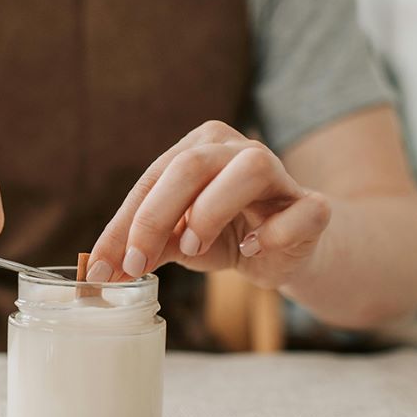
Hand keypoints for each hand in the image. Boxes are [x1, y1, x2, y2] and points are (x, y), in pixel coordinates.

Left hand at [88, 121, 330, 288]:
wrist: (284, 250)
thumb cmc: (223, 235)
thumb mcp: (177, 241)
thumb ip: (146, 247)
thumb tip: (104, 269)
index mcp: (199, 148)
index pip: (153, 180)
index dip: (124, 225)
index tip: (103, 268)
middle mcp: (238, 149)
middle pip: (191, 165)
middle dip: (155, 217)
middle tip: (137, 263)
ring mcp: (280, 173)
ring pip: (250, 169)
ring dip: (212, 210)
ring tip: (194, 249)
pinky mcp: (312, 207)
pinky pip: (302, 211)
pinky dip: (273, 233)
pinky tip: (252, 249)